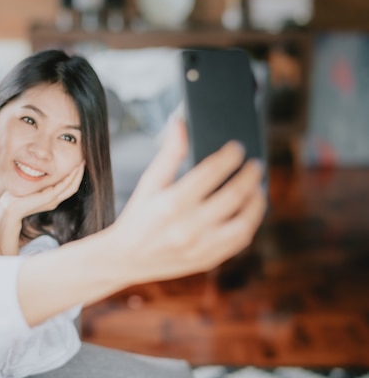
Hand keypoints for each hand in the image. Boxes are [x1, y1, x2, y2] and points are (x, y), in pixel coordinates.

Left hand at [0, 163, 84, 254]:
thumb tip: (39, 170)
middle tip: (84, 161)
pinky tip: (73, 170)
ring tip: (81, 163)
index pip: (69, 187)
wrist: (9, 210)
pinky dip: (70, 178)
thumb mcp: (30, 188)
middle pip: (73, 186)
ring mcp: (52, 200)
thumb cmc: (16, 198)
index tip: (78, 163)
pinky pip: (63, 187)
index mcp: (51, 199)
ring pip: (71, 187)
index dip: (75, 176)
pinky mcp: (48, 198)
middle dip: (79, 173)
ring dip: (77, 174)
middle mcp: (54, 200)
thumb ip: (38, 183)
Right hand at [112, 118, 266, 283]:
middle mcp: (187, 227)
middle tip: (256, 164)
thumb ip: (169, 153)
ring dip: (256, 201)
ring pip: (244, 222)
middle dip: (250, 175)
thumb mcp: (148, 183)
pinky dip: (249, 223)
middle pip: (233, 195)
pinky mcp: (207, 260)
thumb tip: (180, 123)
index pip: (211, 172)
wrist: (126, 258)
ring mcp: (199, 247)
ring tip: (257, 188)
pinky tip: (248, 211)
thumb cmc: (138, 215)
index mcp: (170, 203)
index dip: (229, 156)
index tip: (238, 147)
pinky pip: (239, 241)